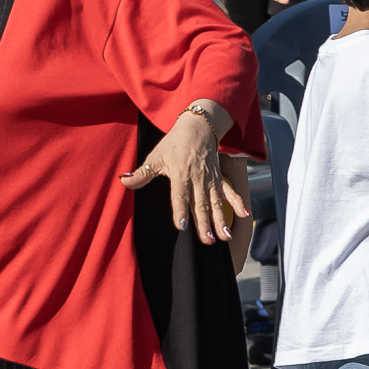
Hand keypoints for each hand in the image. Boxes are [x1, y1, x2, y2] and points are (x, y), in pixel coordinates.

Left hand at [121, 109, 244, 244]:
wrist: (198, 128)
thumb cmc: (175, 143)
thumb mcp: (156, 156)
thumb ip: (142, 173)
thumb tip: (123, 181)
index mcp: (181, 174)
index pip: (180, 196)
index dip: (180, 211)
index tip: (182, 226)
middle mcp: (198, 179)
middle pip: (201, 205)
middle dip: (205, 223)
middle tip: (208, 240)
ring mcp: (211, 180)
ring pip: (216, 203)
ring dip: (221, 220)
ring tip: (224, 237)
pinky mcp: (219, 179)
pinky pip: (230, 192)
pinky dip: (238, 203)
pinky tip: (245, 215)